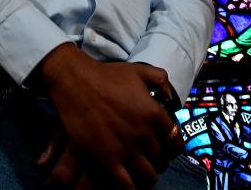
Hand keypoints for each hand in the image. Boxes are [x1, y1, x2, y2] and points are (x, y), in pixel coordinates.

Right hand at [35, 44, 180, 189]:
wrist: (76, 82)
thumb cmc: (106, 75)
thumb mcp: (139, 71)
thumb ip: (161, 80)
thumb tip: (171, 97)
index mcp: (154, 114)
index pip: (174, 140)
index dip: (173, 148)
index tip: (168, 150)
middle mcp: (144, 134)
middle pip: (161, 159)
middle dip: (158, 162)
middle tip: (151, 161)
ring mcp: (125, 149)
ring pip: (147, 176)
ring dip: (147, 177)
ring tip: (142, 175)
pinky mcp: (107, 160)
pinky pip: (126, 184)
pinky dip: (131, 187)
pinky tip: (130, 184)